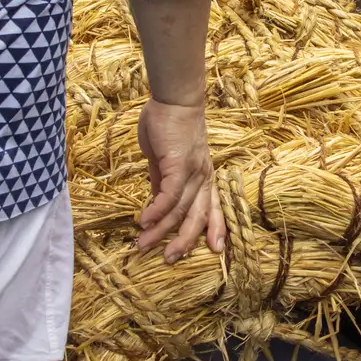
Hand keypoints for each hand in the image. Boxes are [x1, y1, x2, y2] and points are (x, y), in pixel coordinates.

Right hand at [135, 98, 224, 261]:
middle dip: (183, 242)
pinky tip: (144, 221)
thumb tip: (156, 202)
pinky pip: (168, 196)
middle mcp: (203, 178)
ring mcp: (193, 173)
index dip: (216, 229)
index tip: (216, 250)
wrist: (175, 101)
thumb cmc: (171, 126)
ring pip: (179, 211)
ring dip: (160, 230)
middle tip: (168, 259)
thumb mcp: (167, 161)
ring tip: (144, 244)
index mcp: (204, 177)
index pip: (212, 208)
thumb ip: (163, 181)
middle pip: (197, 218)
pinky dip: (156, 211)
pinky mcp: (178, 166)